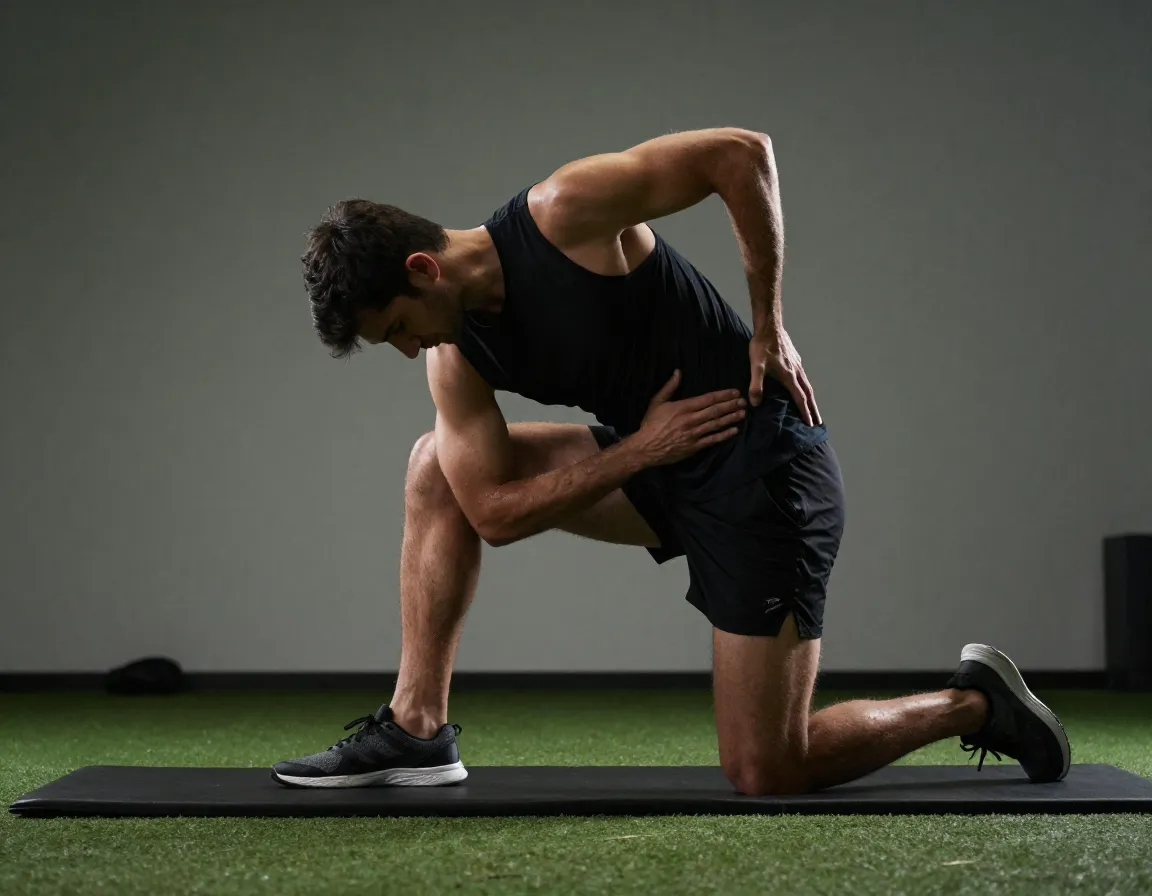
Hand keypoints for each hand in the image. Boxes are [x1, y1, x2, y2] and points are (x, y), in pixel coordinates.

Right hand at [631, 370, 745, 466]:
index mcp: (684, 407)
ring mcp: (694, 434)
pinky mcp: (694, 446)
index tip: (735, 392)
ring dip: (731, 418)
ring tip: (742, 414)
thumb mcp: (657, 402)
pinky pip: (712, 440)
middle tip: (743, 402)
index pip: (708, 399)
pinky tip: (734, 431)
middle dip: (731, 405)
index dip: (723, 395)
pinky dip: (724, 435)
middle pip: (716, 410)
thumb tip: (678, 372)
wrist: (645, 447)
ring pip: (716, 424)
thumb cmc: (650, 424)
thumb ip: (669, 387)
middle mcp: (691, 419)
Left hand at [748, 326, 820, 425]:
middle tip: (819, 422)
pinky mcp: (795, 359)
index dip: (805, 412)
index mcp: (789, 376)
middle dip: (813, 409)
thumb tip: (756, 403)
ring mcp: (797, 365)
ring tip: (813, 408)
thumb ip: (756, 385)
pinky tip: (803, 388)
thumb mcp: (756, 366)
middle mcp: (797, 372)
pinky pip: (803, 377)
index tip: (811, 424)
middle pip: (808, 394)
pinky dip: (806, 387)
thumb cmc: (762, 346)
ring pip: (807, 385)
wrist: (769, 326)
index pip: (800, 398)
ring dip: (811, 399)